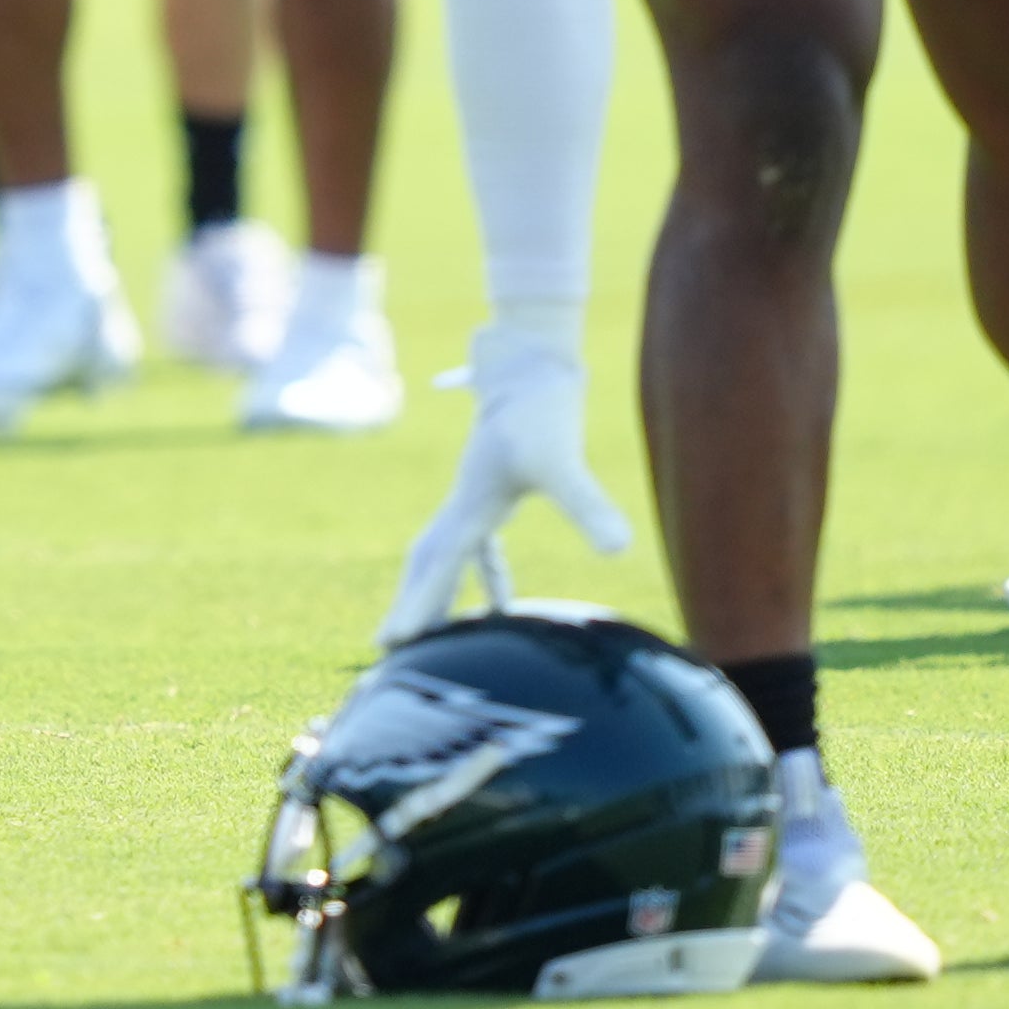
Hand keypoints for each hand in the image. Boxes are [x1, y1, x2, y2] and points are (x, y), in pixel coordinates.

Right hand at [379, 324, 634, 647]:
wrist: (529, 361)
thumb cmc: (541, 409)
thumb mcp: (563, 463)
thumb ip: (587, 505)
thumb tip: (620, 550)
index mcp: (469, 505)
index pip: (437, 566)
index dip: (416, 605)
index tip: (392, 642)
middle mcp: (463, 504)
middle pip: (425, 564)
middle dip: (410, 604)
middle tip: (388, 647)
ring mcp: (474, 497)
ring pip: (443, 555)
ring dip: (438, 592)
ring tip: (432, 636)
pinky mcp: (493, 490)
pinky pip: (478, 546)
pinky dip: (484, 575)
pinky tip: (503, 605)